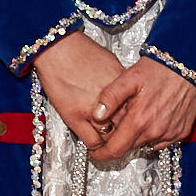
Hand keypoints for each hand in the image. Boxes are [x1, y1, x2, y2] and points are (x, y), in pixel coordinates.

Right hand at [32, 31, 125, 149]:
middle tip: (124, 139)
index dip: (136, 120)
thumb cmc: (81, 51)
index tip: (134, 125)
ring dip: (111, 142)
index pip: (138, 111)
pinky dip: (96, 147)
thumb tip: (126, 96)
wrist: (57, 48)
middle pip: (128, 127)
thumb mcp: (111, 63)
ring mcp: (93, 111)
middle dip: (127, 134)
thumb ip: (120, 83)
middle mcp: (112, 100)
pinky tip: (95, 147)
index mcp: (123, 86)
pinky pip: (92, 141)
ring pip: (111, 138)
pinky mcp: (75, 117)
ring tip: (109, 144)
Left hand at [87, 57, 195, 165]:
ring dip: (137, 136)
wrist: (189, 64)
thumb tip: (97, 115)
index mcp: (139, 120)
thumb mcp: (129, 77)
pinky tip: (151, 117)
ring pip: (145, 144)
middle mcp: (156, 131)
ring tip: (135, 116)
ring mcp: (170, 134)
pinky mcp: (181, 132)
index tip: (95, 152)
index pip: (115, 150)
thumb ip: (110, 97)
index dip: (102, 154)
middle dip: (119, 141)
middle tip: (115, 125)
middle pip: (129, 147)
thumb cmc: (159, 69)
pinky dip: (153, 133)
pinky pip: (161, 141)